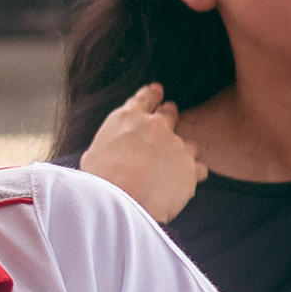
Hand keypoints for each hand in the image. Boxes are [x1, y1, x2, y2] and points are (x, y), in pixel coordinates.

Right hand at [77, 85, 203, 225]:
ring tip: (172, 164)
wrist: (123, 201)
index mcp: (128, 118)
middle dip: (169, 115)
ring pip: (187, 143)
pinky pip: (198, 168)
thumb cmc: (100, 181)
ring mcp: (177, 145)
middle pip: (169, 114)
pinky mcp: (191, 168)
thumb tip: (109, 155)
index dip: (151, 94)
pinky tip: (184, 181)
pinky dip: (191, 173)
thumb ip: (107, 147)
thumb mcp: (93, 156)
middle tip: (169, 116)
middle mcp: (156, 126)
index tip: (157, 91)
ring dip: (180, 151)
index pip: (144, 98)